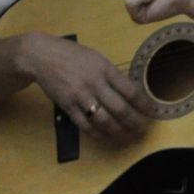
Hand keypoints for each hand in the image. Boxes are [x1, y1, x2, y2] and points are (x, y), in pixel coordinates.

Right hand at [16, 33, 153, 141]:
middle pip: (121, 109)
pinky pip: (86, 126)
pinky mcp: (68, 106)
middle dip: (136, 123)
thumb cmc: (71, 55)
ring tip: (128, 136)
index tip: (152, 112)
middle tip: (144, 130)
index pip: (131, 91)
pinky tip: (108, 137)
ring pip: (105, 121)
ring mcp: (80, 96)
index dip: (145, 105)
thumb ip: (112, 74)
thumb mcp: (96, 58)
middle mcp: (94, 83)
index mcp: (104, 69)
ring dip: (120, 132)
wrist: (41, 55)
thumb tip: (132, 92)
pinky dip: (99, 135)